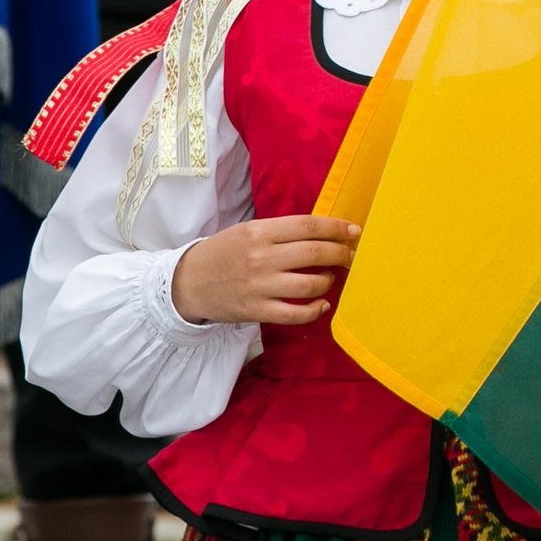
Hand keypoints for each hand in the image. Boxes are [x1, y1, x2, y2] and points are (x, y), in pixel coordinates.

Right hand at [171, 215, 360, 325]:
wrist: (187, 283)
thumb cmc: (224, 253)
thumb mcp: (248, 231)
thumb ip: (282, 231)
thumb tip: (324, 232)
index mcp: (260, 232)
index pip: (308, 226)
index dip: (336, 228)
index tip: (354, 231)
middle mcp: (261, 257)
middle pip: (315, 253)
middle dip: (341, 253)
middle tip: (350, 255)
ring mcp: (259, 286)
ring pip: (310, 284)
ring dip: (329, 280)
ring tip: (329, 277)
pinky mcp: (256, 311)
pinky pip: (295, 314)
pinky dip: (315, 310)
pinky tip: (322, 304)